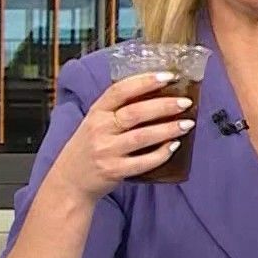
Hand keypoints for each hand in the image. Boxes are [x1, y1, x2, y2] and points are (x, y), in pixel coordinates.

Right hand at [44, 72, 196, 201]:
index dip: (145, 81)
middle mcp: (99, 129)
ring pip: (142, 137)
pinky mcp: (114, 171)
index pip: (120, 90)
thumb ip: (117, 110)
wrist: (70, 181)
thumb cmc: (88, 148)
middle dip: (164, 106)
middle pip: (135, 113)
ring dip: (168, 129)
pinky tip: (174, 146)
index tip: (168, 76)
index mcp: (96, 112)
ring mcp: (106, 151)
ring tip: (187, 124)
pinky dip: (161, 154)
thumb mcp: (95, 122)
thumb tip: (157, 96)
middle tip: (185, 102)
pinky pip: (143, 162)